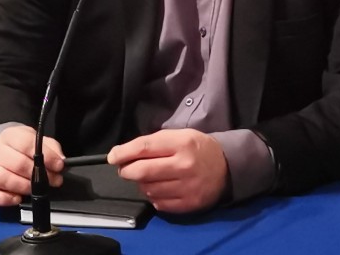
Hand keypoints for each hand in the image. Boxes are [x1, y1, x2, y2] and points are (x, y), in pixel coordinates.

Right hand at [0, 125, 64, 206]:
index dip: (46, 157)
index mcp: (10, 136)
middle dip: (39, 175)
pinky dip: (4, 199)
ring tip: (36, 189)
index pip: (27, 144)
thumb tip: (60, 160)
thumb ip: (50, 148)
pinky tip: (18, 199)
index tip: (59, 166)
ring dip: (24, 187)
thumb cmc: (21, 146)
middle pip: (17, 164)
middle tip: (54, 181)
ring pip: (3, 180)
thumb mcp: (36, 139)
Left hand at [108, 129, 227, 212]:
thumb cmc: (197, 148)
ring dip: (141, 184)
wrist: (227, 167)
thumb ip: (153, 143)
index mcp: (181, 143)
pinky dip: (153, 196)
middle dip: (127, 170)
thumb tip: (123, 154)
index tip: (113, 156)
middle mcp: (184, 166)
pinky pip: (158, 203)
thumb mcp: (179, 135)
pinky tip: (160, 188)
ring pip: (148, 189)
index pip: (144, 148)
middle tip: (125, 169)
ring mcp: (187, 187)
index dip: (124, 152)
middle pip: (142, 171)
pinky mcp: (189, 204)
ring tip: (148, 177)